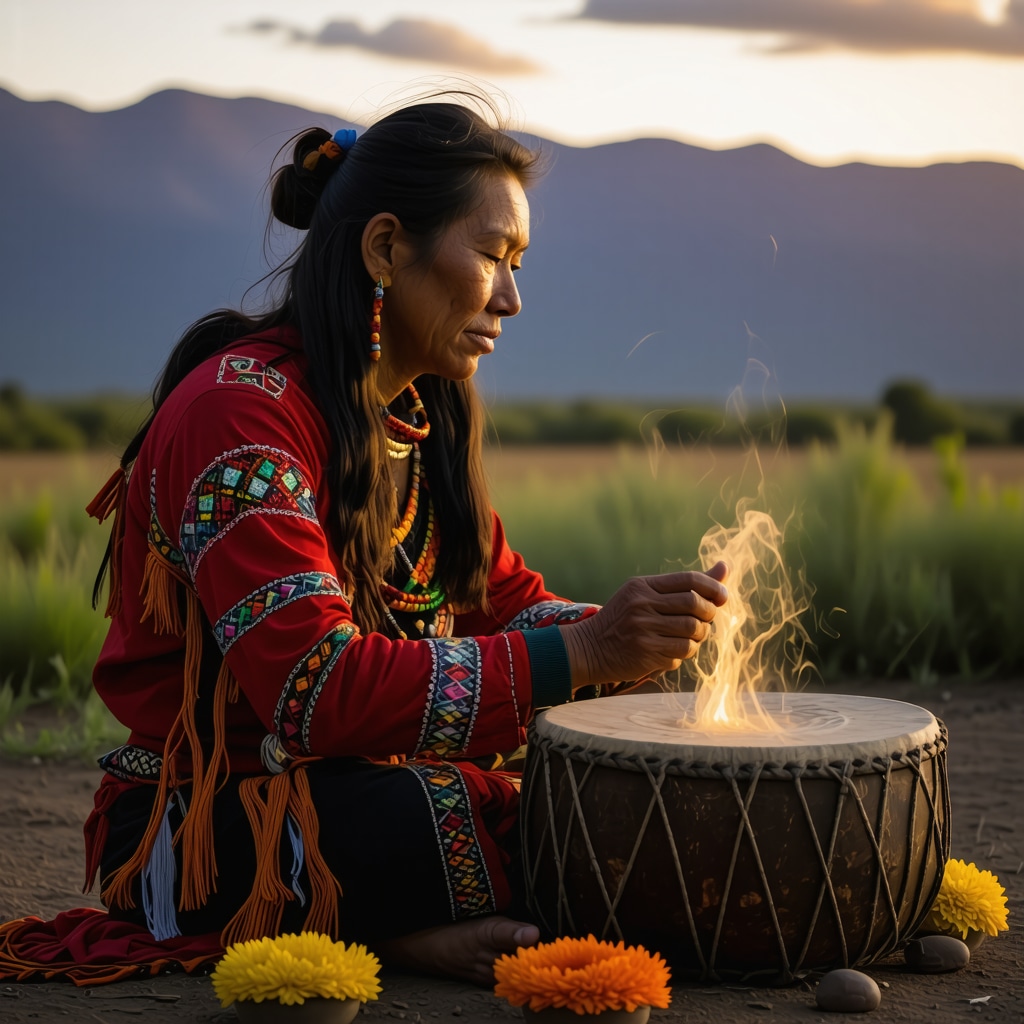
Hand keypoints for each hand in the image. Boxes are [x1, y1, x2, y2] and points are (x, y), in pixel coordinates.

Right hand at [560, 562, 728, 688]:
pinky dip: (684, 653)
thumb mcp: (646, 594)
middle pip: (694, 605)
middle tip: (705, 619)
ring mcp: (643, 630)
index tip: (722, 596)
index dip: (713, 587)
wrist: (589, 648)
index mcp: (642, 587)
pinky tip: (672, 650)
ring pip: (693, 631)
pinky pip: (682, 652)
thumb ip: (685, 584)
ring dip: (699, 636)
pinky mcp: (646, 654)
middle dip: (709, 613)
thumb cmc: (624, 619)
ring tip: (689, 636)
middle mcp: (641, 605)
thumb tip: (725, 567)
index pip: (689, 580)